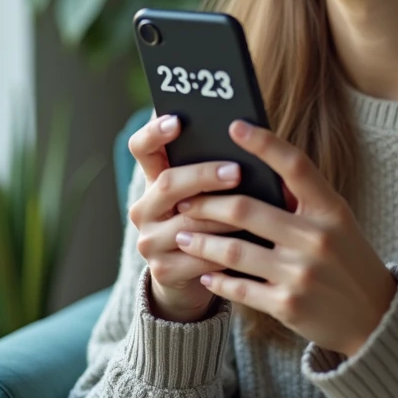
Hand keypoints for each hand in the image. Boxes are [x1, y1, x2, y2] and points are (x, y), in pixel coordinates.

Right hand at [128, 112, 245, 322]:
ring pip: (189, 223)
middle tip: (236, 172)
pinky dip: (227, 249)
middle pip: (168, 184)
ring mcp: (150, 240)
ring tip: (255, 211)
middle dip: (205, 176)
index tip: (178, 121)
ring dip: (225, 217)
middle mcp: (144, 208)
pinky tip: (250, 244)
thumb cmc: (211, 221)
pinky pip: (199, 256)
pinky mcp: (163, 270)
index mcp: (153, 180)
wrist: (192, 277)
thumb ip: (214, 168)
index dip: (155, 132)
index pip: (141, 148)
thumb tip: (248, 136)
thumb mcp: (205, 193)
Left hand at [172, 120, 397, 356]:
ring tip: (182, 235)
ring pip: (233, 250)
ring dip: (200, 241)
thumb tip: (255, 169)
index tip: (235, 126)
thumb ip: (302, 199)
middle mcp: (317, 238)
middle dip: (206, 203)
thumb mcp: (336, 222)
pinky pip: (239, 288)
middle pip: (246, 209)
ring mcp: (301, 274)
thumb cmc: (348, 259)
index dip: (264, 143)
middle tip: (183, 200)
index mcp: (331, 209)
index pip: (295, 165)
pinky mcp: (288, 306)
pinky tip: (205, 274)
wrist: (374, 316)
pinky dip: (217, 280)